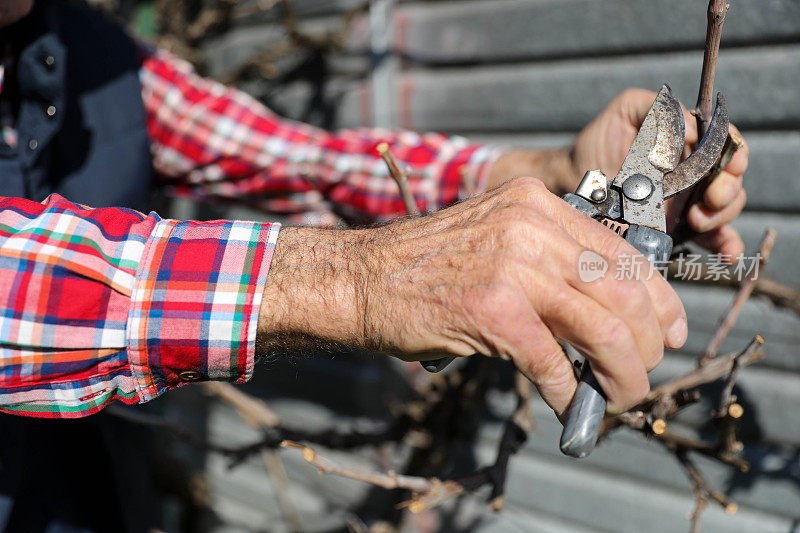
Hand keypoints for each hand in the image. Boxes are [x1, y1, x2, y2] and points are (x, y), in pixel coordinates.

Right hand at [258, 178, 687, 417]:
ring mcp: (512, 266)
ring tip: (621, 395)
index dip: (659, 297)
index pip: (622, 251)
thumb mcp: (493, 238)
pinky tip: (567, 405)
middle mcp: (530, 226)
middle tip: (647, 370)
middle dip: (649, 339)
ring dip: (623, 372)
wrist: (359, 278)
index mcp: (535, 203)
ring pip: (603, 327)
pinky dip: (568, 391)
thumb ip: (546, 260)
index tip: (671, 328)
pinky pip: (553, 361)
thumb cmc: (423, 266)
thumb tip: (601, 312)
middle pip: (624, 289)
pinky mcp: (492, 310)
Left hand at [571, 88, 747, 258]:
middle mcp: (695, 171)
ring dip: (721, 215)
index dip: (733, 152)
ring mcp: (690, 200)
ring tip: (696, 220)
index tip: (724, 164)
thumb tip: (693, 130)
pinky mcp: (681, 227)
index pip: (727, 144)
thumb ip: (660, 109)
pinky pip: (714, 238)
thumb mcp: (628, 110)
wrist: (574, 176)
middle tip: (710, 198)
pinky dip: (727, 246)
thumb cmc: (601, 140)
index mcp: (690, 142)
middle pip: (732, 178)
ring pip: (727, 208)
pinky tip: (728, 254)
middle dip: (728, 188)